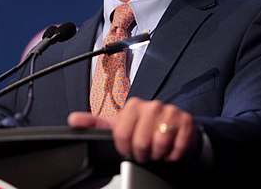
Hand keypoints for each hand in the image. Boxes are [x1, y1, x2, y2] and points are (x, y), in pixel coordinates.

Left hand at [68, 97, 200, 162]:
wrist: (173, 127)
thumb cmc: (143, 127)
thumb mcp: (119, 125)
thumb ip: (95, 123)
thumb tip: (73, 120)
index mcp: (133, 106)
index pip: (122, 134)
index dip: (124, 148)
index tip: (128, 148)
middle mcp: (152, 106)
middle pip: (141, 142)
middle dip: (142, 153)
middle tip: (144, 151)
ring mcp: (170, 112)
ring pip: (160, 144)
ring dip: (157, 153)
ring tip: (156, 149)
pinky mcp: (186, 121)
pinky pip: (177, 147)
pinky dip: (172, 154)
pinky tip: (169, 148)